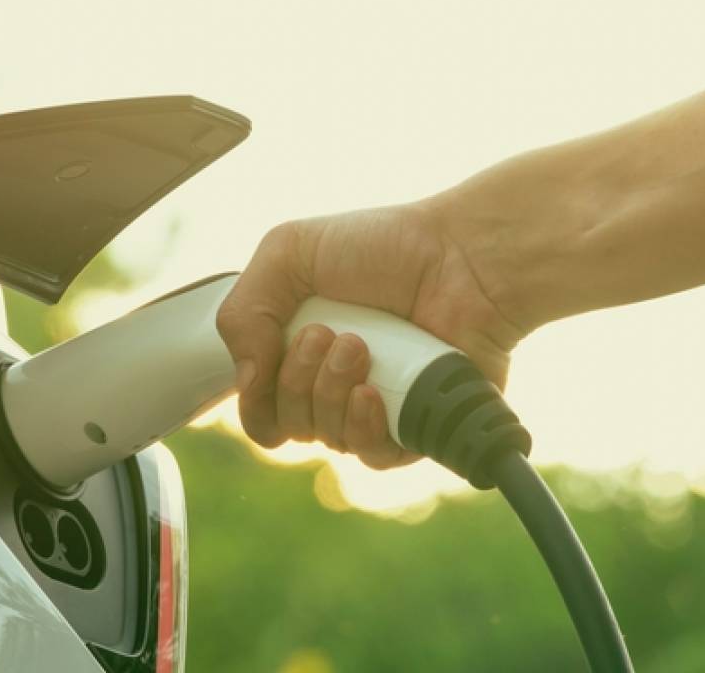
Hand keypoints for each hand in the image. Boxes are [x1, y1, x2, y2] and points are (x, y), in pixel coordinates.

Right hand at [215, 199, 525, 468]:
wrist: (462, 255)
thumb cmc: (385, 246)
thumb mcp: (288, 252)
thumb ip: (243, 311)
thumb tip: (247, 382)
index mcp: (299, 351)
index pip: (259, 408)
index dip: (255, 395)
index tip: (274, 348)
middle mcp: (335, 385)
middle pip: (287, 428)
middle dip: (297, 381)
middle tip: (329, 333)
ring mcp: (377, 408)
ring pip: (328, 442)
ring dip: (330, 395)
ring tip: (360, 347)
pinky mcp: (418, 426)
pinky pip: (376, 458)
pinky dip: (364, 429)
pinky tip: (372, 394)